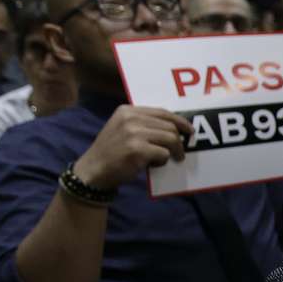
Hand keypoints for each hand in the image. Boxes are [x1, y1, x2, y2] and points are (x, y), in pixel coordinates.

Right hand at [73, 105, 191, 190]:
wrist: (93, 170)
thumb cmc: (112, 152)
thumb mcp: (123, 129)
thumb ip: (143, 124)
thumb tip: (175, 126)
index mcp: (128, 111)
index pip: (162, 112)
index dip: (179, 121)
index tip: (189, 130)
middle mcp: (131, 118)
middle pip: (169, 126)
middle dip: (178, 141)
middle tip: (179, 153)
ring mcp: (134, 133)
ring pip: (171, 139)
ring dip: (173, 152)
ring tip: (167, 159)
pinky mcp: (138, 150)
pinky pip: (164, 154)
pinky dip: (162, 162)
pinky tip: (152, 165)